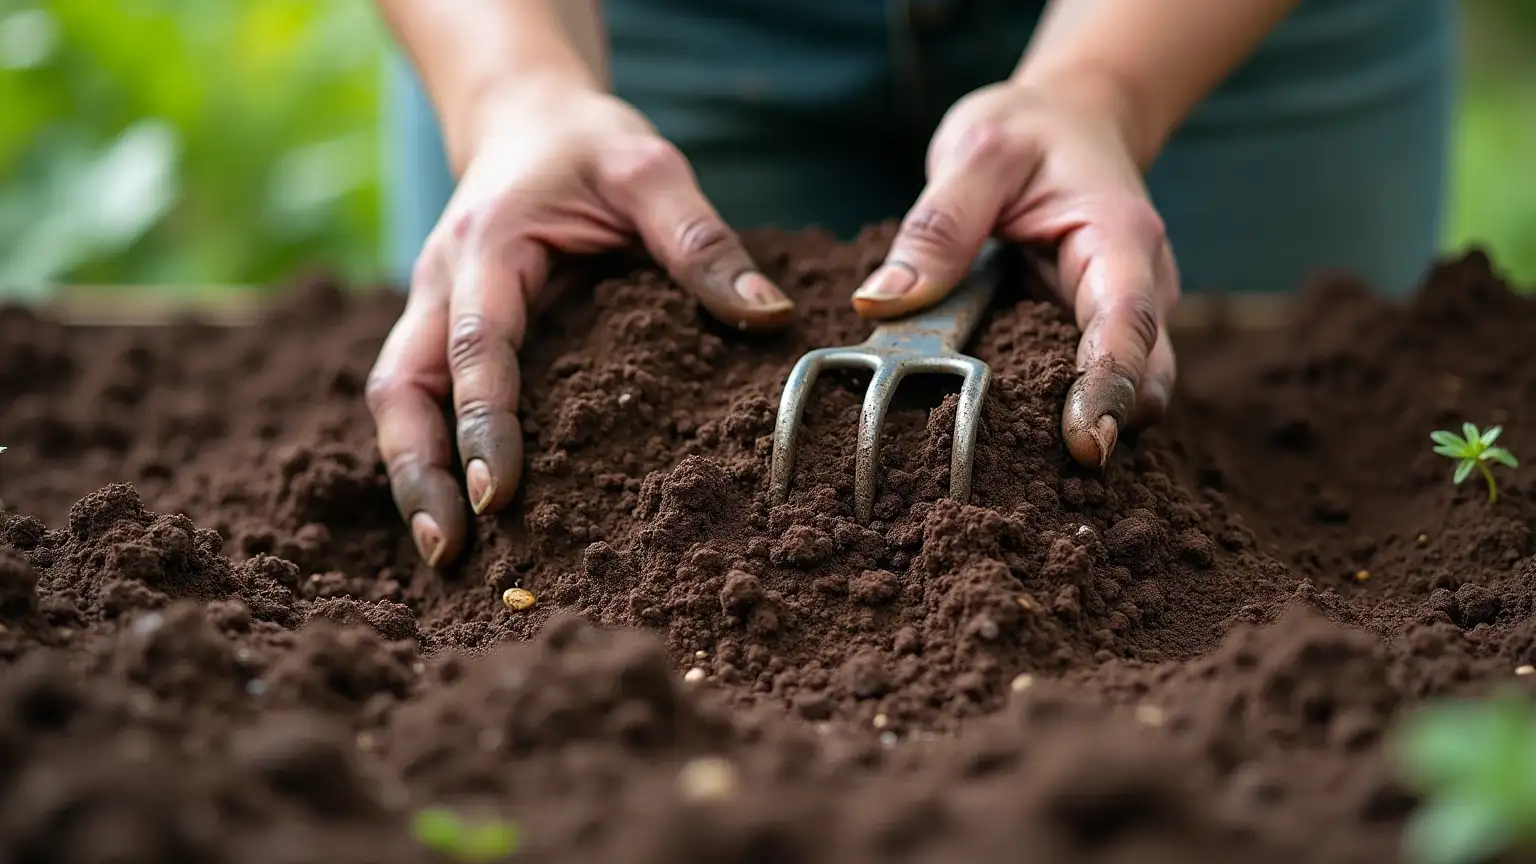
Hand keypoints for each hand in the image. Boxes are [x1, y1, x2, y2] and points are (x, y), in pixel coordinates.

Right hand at [366, 86, 793, 566]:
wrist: (525, 118)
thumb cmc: (586, 145)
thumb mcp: (649, 170)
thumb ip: (701, 240)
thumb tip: (770, 317)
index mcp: (486, 247)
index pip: (476, 343)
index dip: (484, 420)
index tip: (497, 494)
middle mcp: (440, 285)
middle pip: (400, 389)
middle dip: (416, 474)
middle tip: (448, 553)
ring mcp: (431, 311)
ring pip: (396, 402)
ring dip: (411, 478)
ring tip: (445, 557)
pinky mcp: (441, 333)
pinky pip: (421, 400)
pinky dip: (429, 459)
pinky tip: (460, 517)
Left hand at [851, 80, 1177, 468]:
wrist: (1070, 125)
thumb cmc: (1027, 133)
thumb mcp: (978, 152)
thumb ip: (938, 224)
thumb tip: (882, 305)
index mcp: (1119, 239)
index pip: (1127, 324)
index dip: (1109, 388)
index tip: (1084, 444)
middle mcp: (1139, 288)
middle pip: (1142, 380)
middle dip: (1103, 432)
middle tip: (1040, 487)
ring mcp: (1124, 321)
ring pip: (1126, 397)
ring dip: (1083, 434)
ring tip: (1017, 485)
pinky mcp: (1094, 342)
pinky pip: (1088, 392)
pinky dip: (1061, 421)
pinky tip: (1008, 456)